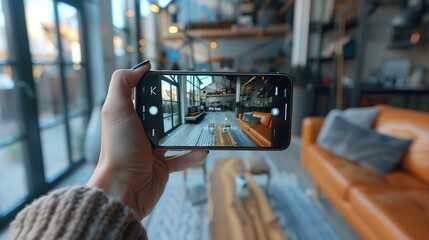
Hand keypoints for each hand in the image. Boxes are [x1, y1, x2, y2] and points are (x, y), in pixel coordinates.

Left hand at [88, 60, 208, 219]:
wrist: (124, 188)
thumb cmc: (118, 149)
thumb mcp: (116, 109)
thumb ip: (123, 83)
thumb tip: (142, 66)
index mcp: (129, 117)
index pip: (146, 97)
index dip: (159, 89)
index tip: (176, 82)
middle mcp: (140, 133)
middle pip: (164, 116)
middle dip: (178, 110)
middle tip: (196, 103)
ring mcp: (152, 150)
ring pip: (176, 137)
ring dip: (190, 133)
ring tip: (203, 125)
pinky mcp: (163, 167)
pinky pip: (182, 158)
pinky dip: (193, 155)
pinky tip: (203, 150)